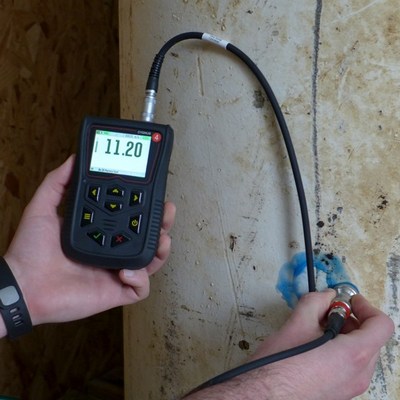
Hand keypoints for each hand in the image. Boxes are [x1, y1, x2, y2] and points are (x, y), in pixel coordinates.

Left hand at [2, 155, 175, 329]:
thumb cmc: (30, 251)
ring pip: (150, 262)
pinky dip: (140, 279)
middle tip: (167, 211)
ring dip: (161, 251)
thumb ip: (57, 182)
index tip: (153, 194)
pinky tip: (127, 271)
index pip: (129, 219)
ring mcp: (115, 273)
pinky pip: (140, 289)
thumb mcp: (43, 208)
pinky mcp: (115, 293)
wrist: (23, 285)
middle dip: (162, 225)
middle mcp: (111, 252)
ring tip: (162, 239)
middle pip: (146, 238)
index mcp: (100, 234)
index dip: (145, 208)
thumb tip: (73, 159)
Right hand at [186, 290, 393, 399]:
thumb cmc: (280, 364)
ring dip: (345, 336)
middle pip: (371, 339)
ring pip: (360, 355)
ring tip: (316, 328)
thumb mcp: (296, 323)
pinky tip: (313, 346)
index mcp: (354, 355)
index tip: (349, 301)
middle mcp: (358, 375)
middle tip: (328, 312)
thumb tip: (326, 296)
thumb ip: (316, 302)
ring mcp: (350, 389)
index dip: (367, 307)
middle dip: (352, 320)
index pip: (381, 325)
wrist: (263, 395)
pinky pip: (349, 368)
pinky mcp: (338, 395)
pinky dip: (339, 352)